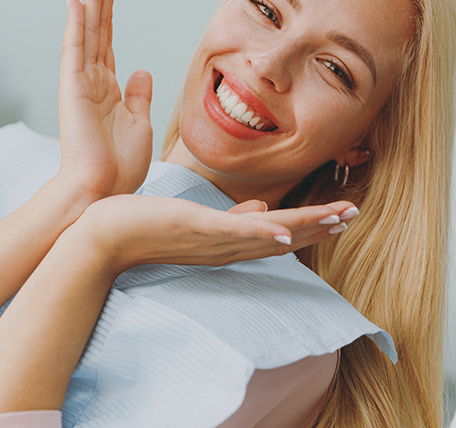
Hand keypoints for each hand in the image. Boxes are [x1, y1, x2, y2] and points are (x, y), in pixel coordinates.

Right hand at [57, 0, 152, 198]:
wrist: (103, 193)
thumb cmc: (120, 166)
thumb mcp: (139, 124)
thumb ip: (139, 95)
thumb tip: (142, 70)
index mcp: (110, 89)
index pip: (110, 41)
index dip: (112, 12)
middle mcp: (93, 81)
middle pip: (99, 29)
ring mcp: (81, 84)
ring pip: (88, 33)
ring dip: (93, 1)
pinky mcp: (73, 90)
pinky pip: (75, 51)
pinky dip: (76, 25)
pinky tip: (77, 0)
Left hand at [76, 195, 358, 272]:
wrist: (102, 238)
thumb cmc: (145, 226)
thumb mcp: (196, 221)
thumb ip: (233, 218)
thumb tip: (262, 209)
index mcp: (227, 241)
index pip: (279, 235)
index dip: (311, 226)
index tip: (341, 216)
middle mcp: (225, 247)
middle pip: (283, 238)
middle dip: (319, 226)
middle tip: (352, 215)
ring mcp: (211, 240)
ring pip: (268, 235)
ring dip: (304, 227)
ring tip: (336, 217)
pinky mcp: (194, 229)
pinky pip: (233, 233)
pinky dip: (260, 234)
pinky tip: (286, 234)